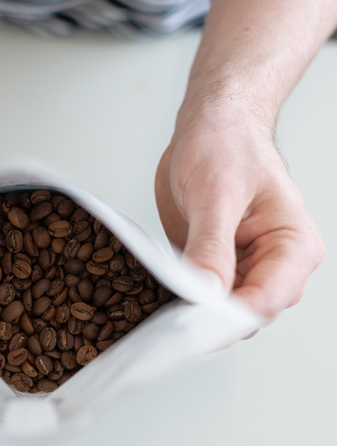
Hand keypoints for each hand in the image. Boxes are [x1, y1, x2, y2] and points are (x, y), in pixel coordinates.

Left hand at [154, 111, 323, 321]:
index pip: (264, 301)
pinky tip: (151, 294)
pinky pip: (200, 297)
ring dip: (189, 312)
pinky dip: (178, 299)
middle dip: (206, 320)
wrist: (211, 123)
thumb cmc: (228, 143)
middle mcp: (275, 265)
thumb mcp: (217, 192)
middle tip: (164, 320)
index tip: (187, 322)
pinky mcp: (216, 268)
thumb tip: (207, 293)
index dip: (225, 318)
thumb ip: (212, 245)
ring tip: (151, 305)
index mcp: (293, 247)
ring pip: (220, 313)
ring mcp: (245, 270)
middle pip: (244, 316)